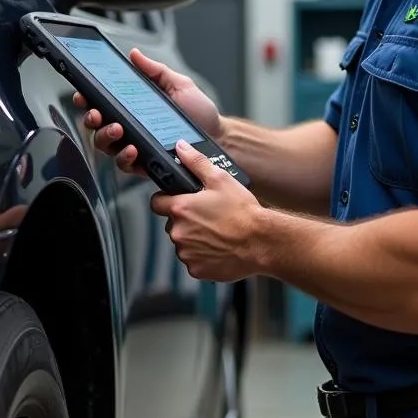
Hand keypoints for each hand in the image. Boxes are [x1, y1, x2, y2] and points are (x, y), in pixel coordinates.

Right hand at [75, 49, 223, 176]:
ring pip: (106, 146)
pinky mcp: (144, 164)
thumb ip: (155, 70)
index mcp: (132, 107)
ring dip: (106, 136)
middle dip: (91, 119)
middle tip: (97, 113)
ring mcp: (134, 146)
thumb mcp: (178, 84)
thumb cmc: (198, 111)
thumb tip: (135, 54)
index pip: (102, 102)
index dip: (87, 98)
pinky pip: (125, 164)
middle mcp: (129, 127)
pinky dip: (124, 157)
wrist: (218, 135)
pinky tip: (132, 148)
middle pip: (96, 126)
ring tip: (118, 128)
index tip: (84, 93)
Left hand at [150, 141, 263, 281]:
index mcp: (180, 208)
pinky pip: (194, 260)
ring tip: (217, 232)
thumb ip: (196, 162)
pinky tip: (220, 247)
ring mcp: (186, 253)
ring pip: (183, 243)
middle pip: (172, 223)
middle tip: (208, 216)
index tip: (179, 201)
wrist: (261, 242)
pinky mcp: (196, 270)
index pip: (156, 203)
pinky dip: (203, 255)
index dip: (167, 200)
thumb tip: (181, 148)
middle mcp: (179, 232)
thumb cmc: (243, 212)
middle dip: (186, 220)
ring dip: (194, 238)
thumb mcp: (220, 179)